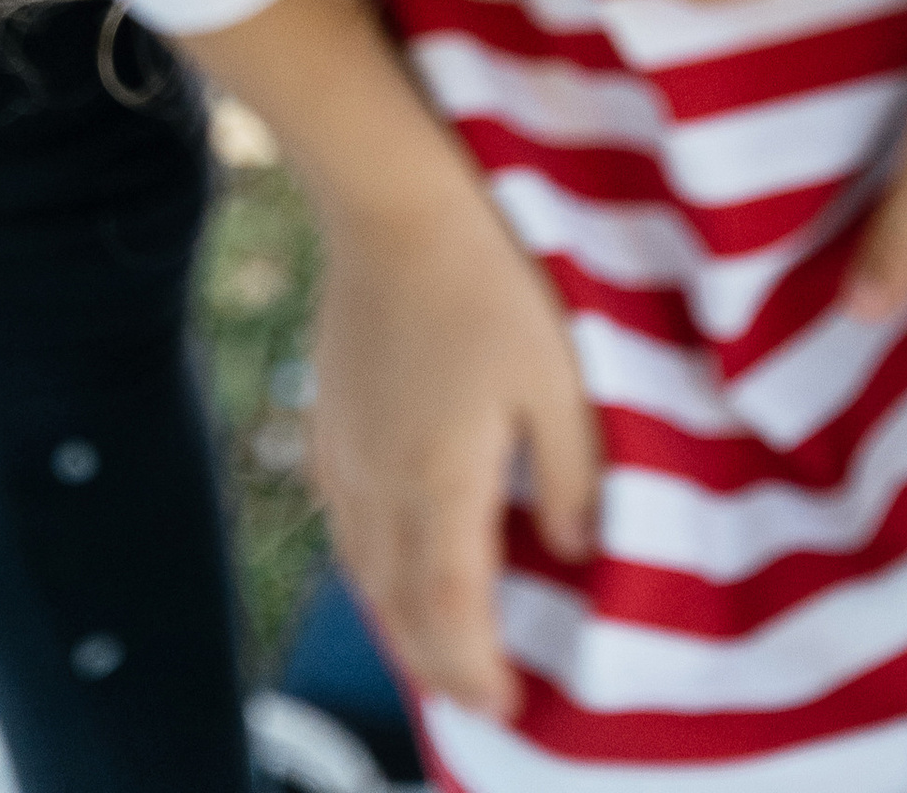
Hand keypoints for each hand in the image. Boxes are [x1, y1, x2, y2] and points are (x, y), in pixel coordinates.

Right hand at [310, 173, 598, 722]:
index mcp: (438, 482)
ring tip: (439, 649)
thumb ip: (571, 472)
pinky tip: (391, 559)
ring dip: (401, 624)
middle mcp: (378, 483)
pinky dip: (371, 566)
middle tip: (482, 696)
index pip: (451, 613)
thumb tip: (577, 550)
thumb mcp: (559, 375)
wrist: (394, 199)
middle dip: (439, 666)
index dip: (477, 672)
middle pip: (399, 609)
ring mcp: (344, 449)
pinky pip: (343, 521)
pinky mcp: (330, 414)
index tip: (512, 708)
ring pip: (364, 571)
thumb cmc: (490, 276)